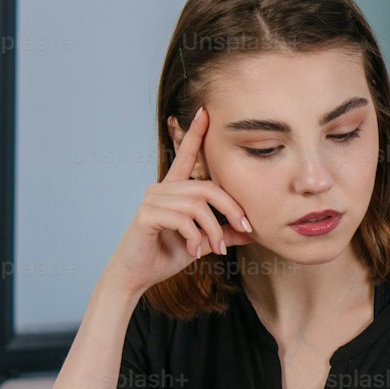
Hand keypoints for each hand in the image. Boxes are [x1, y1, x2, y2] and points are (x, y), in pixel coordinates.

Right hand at [105, 106, 255, 297]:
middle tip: (245, 229)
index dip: (195, 134)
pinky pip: (182, 218)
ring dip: (213, 230)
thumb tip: (253, 230)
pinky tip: (195, 250)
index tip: (205, 112)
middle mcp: (161, 189)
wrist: (136, 276)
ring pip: (198, 206)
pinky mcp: (146, 215)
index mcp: (173, 190)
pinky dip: (195, 236)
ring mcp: (152, 200)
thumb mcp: (201, 242)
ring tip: (215, 249)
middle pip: (207, 187)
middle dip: (232, 208)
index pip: (185, 156)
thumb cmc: (165, 255)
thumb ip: (223, 232)